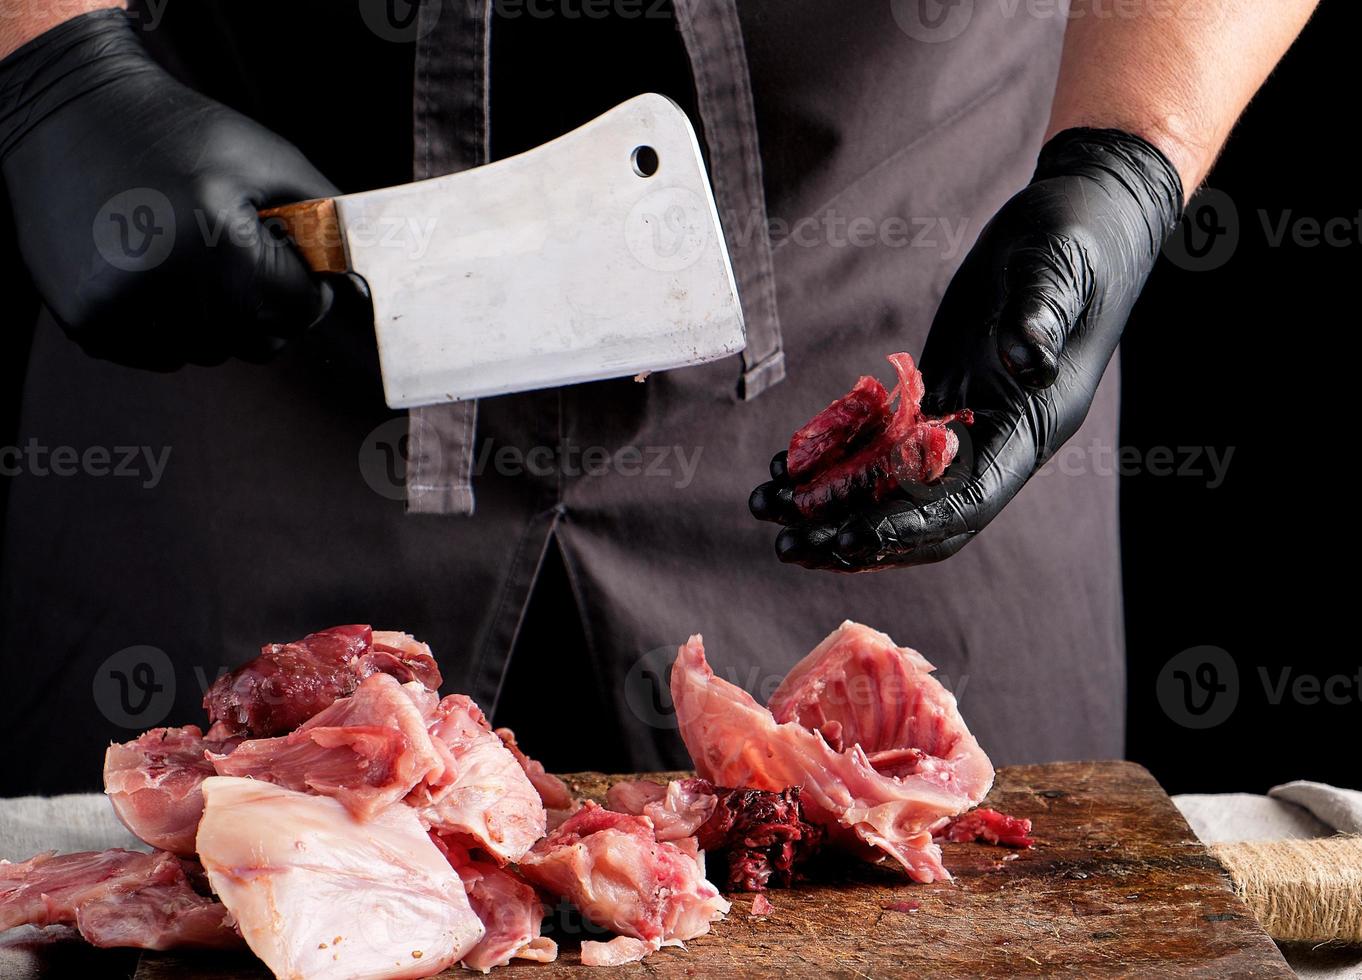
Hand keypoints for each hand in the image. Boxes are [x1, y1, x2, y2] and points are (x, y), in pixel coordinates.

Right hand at [0, 10, 337, 369]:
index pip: (299, 312)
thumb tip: (366, 283)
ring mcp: (121, 309)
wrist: (70, 114)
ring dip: (217, 318)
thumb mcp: (270, 161)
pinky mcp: (89, 324)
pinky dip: (171, 325)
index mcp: (216, 243)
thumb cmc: (181, 133)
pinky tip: (154, 272)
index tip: (287, 257)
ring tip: (189, 254)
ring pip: (211, 353)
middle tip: (234, 250)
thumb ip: (331, 222)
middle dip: (264, 304)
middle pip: (259, 342)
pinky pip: (162, 355)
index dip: (305, 285)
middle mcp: (165, 284)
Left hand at [752, 128, 1182, 570]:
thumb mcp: (1058, 273)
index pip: (965, 502)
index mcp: (1030, 428)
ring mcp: (964, 419)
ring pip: (892, 485)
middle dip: (854, 533)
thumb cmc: (1076, 243)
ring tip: (766, 507)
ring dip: (831, 502)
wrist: (1082, 215)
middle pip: (919, 513)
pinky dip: (835, 459)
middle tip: (786, 543)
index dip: (904, 526)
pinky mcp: (939, 395)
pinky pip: (881, 444)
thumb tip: (1026, 360)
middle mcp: (996, 438)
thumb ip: (1040, 321)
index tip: (845, 538)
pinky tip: (785, 466)